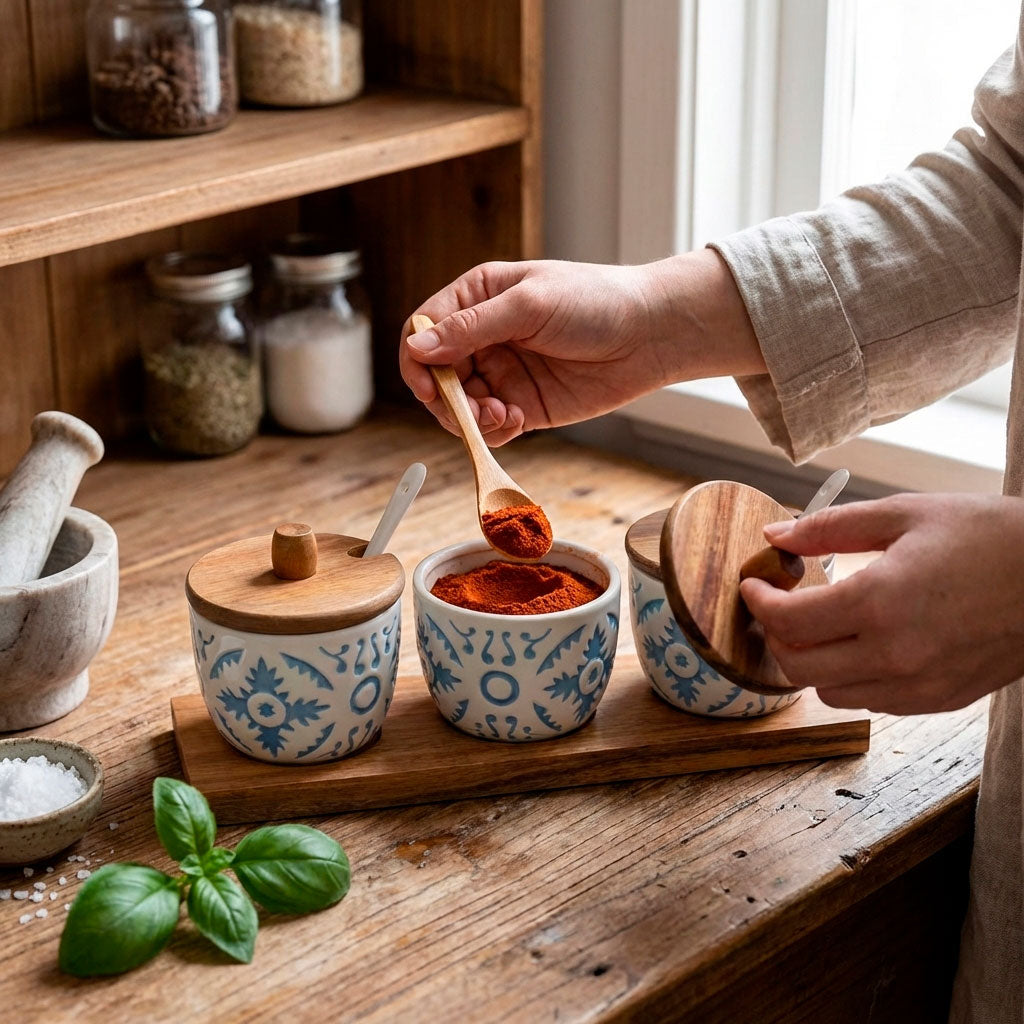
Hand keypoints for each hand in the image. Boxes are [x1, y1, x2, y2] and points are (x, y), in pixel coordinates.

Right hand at [399, 252, 763, 444]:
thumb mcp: (529, 305)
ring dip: (470, 419)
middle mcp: (482, 336)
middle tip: (473, 409)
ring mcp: (501, 373)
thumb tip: (418, 347)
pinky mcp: (522, 405)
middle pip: (435, 375)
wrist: (649, 335)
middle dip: (446, 398)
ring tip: (503, 416)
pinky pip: (489, 426)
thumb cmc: (595, 301)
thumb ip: (471, 327)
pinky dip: (492, 431)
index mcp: (477, 297)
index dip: (416, 360)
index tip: (428, 386)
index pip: (423, 329)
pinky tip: (516, 421)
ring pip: (459, 406)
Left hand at [739, 493, 1023, 714]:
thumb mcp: (905, 513)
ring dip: (810, 661)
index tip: (753, 584)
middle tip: (777, 606)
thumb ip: (830, 527)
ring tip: (818, 625)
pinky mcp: (940, 700)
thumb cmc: (989, 536)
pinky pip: (870, 701)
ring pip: (828, 692)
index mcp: (880, 600)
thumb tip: (775, 534)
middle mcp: (895, 653)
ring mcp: (919, 684)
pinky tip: (860, 643)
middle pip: (797, 668)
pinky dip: (848, 678)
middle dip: (774, 637)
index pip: (787, 622)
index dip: (758, 602)